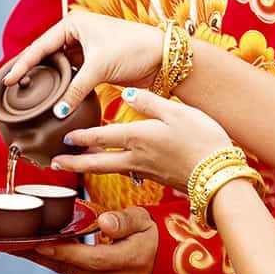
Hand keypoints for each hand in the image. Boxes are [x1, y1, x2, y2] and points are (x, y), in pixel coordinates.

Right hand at [2, 11, 162, 119]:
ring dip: (49, 81)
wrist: (162, 57)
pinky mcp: (95, 64)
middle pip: (47, 56)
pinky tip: (54, 99)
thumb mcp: (99, 68)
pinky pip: (73, 76)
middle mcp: (77, 33)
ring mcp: (85, 49)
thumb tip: (57, 113)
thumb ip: (75, 89)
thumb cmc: (133, 50)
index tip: (8, 81)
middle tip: (14, 90)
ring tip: (31, 97)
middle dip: (33, 73)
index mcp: (74, 24)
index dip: (23, 64)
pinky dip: (64, 87)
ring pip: (60, 67)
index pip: (41, 46)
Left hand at [12, 207, 158, 273]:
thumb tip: (105, 221)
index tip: (41, 242)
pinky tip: (43, 253)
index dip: (65, 251)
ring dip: (46, 260)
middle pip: (75, 269)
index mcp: (134, 260)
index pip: (93, 259)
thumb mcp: (146, 220)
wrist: (165, 267)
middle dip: (43, 255)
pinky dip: (60, 265)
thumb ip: (125, 220)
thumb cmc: (153, 238)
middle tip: (15, 243)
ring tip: (20, 246)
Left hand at [52, 88, 232, 191]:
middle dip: (74, 163)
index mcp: (138, 137)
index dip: (81, 137)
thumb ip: (150, 102)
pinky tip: (114, 166)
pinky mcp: (156, 178)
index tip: (64, 138)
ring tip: (76, 166)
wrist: (220, 174)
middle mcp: (136, 157)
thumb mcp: (177, 111)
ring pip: (110, 169)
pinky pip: (127, 173)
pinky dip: (113, 169)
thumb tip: (127, 94)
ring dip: (90, 167)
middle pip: (97, 162)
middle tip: (54, 164)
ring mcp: (146, 171)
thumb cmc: (202, 139)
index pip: (101, 136)